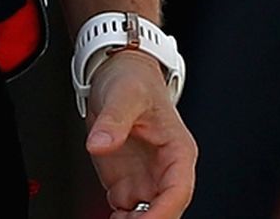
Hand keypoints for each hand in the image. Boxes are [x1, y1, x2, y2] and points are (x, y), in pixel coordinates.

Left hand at [83, 49, 195, 217]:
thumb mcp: (124, 94)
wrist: (119, 74)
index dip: (164, 211)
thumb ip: (113, 120)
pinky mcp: (126, 183)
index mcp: (177, 150)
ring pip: (147, 214)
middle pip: (166, 209)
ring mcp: (146, 178)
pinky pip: (127, 212)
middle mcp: (165, 169)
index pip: (179, 189)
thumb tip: (100, 144)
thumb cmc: (133, 80)